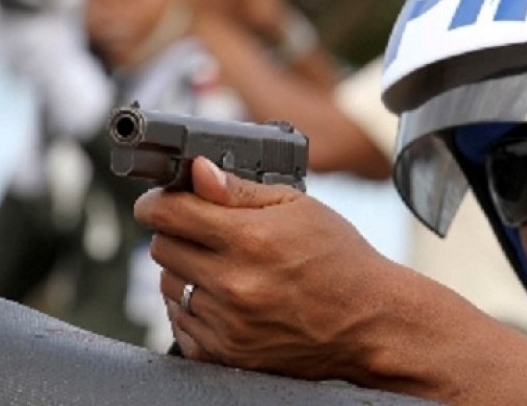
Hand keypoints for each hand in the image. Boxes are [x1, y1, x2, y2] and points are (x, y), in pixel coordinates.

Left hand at [134, 157, 390, 380]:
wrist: (369, 322)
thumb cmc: (338, 258)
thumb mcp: (297, 206)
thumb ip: (239, 189)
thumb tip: (196, 172)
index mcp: (249, 239)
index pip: (167, 213)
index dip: (158, 200)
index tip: (162, 200)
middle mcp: (233, 284)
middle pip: (160, 247)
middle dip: (176, 232)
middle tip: (207, 232)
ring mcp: (227, 324)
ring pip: (167, 285)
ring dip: (184, 271)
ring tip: (223, 266)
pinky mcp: (225, 354)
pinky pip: (179, 323)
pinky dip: (193, 307)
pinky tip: (224, 297)